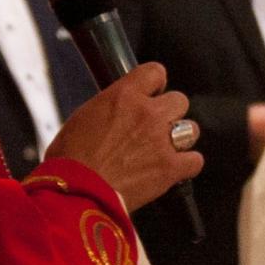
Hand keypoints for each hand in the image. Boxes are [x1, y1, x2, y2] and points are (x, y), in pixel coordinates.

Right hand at [48, 62, 202, 211]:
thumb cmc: (69, 160)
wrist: (74, 193)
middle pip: (179, 100)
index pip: (155, 72)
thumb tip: (116, 112)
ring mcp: (162, 141)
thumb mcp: (82, 119)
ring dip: (179, 139)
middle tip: (154, 128)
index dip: (155, 84)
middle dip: (169, 113)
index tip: (152, 93)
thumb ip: (109, 109)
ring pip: (191, 129)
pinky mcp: (170, 168)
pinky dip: (186, 165)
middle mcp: (147, 114)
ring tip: (161, 150)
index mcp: (123, 96)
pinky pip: (195, 160)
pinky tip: (173, 169)